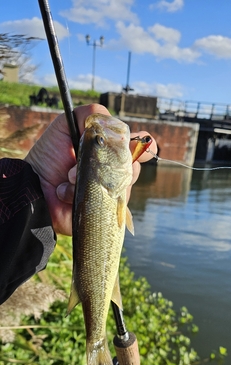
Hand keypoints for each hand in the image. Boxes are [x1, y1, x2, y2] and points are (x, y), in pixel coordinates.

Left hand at [25, 104, 156, 235]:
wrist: (33, 186)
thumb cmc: (48, 157)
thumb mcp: (64, 125)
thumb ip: (88, 115)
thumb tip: (111, 118)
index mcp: (105, 153)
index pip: (133, 148)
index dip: (143, 146)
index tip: (147, 144)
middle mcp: (109, 172)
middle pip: (133, 167)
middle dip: (119, 162)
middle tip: (99, 161)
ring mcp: (107, 193)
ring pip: (122, 186)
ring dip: (94, 177)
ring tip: (70, 176)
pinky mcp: (100, 211)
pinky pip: (105, 202)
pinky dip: (81, 192)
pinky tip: (66, 191)